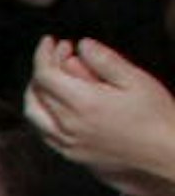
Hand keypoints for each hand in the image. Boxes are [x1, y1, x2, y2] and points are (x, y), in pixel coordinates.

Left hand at [27, 37, 174, 195]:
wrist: (165, 152)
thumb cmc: (155, 114)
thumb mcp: (135, 79)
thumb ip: (105, 60)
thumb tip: (82, 45)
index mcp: (83, 104)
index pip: (45, 75)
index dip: (43, 54)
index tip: (51, 40)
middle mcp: (68, 126)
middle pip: (36, 93)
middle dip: (43, 68)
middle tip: (59, 53)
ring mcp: (67, 143)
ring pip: (34, 115)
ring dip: (36, 91)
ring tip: (53, 75)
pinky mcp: (71, 155)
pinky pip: (43, 132)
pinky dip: (42, 112)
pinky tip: (56, 102)